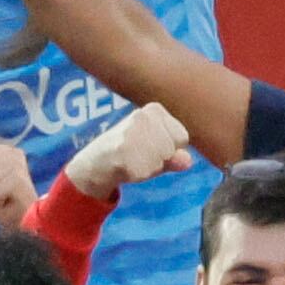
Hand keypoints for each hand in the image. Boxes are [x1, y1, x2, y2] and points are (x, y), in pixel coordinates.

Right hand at [66, 100, 195, 195]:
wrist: (96, 161)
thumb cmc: (131, 152)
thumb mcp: (157, 149)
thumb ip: (175, 155)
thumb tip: (188, 161)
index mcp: (154, 110)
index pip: (182, 138)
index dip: (170, 149)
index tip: (150, 146)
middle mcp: (143, 116)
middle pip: (172, 150)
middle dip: (160, 159)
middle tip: (138, 154)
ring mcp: (131, 133)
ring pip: (160, 161)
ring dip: (148, 168)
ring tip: (131, 159)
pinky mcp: (122, 151)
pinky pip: (146, 172)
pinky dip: (137, 175)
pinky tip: (124, 166)